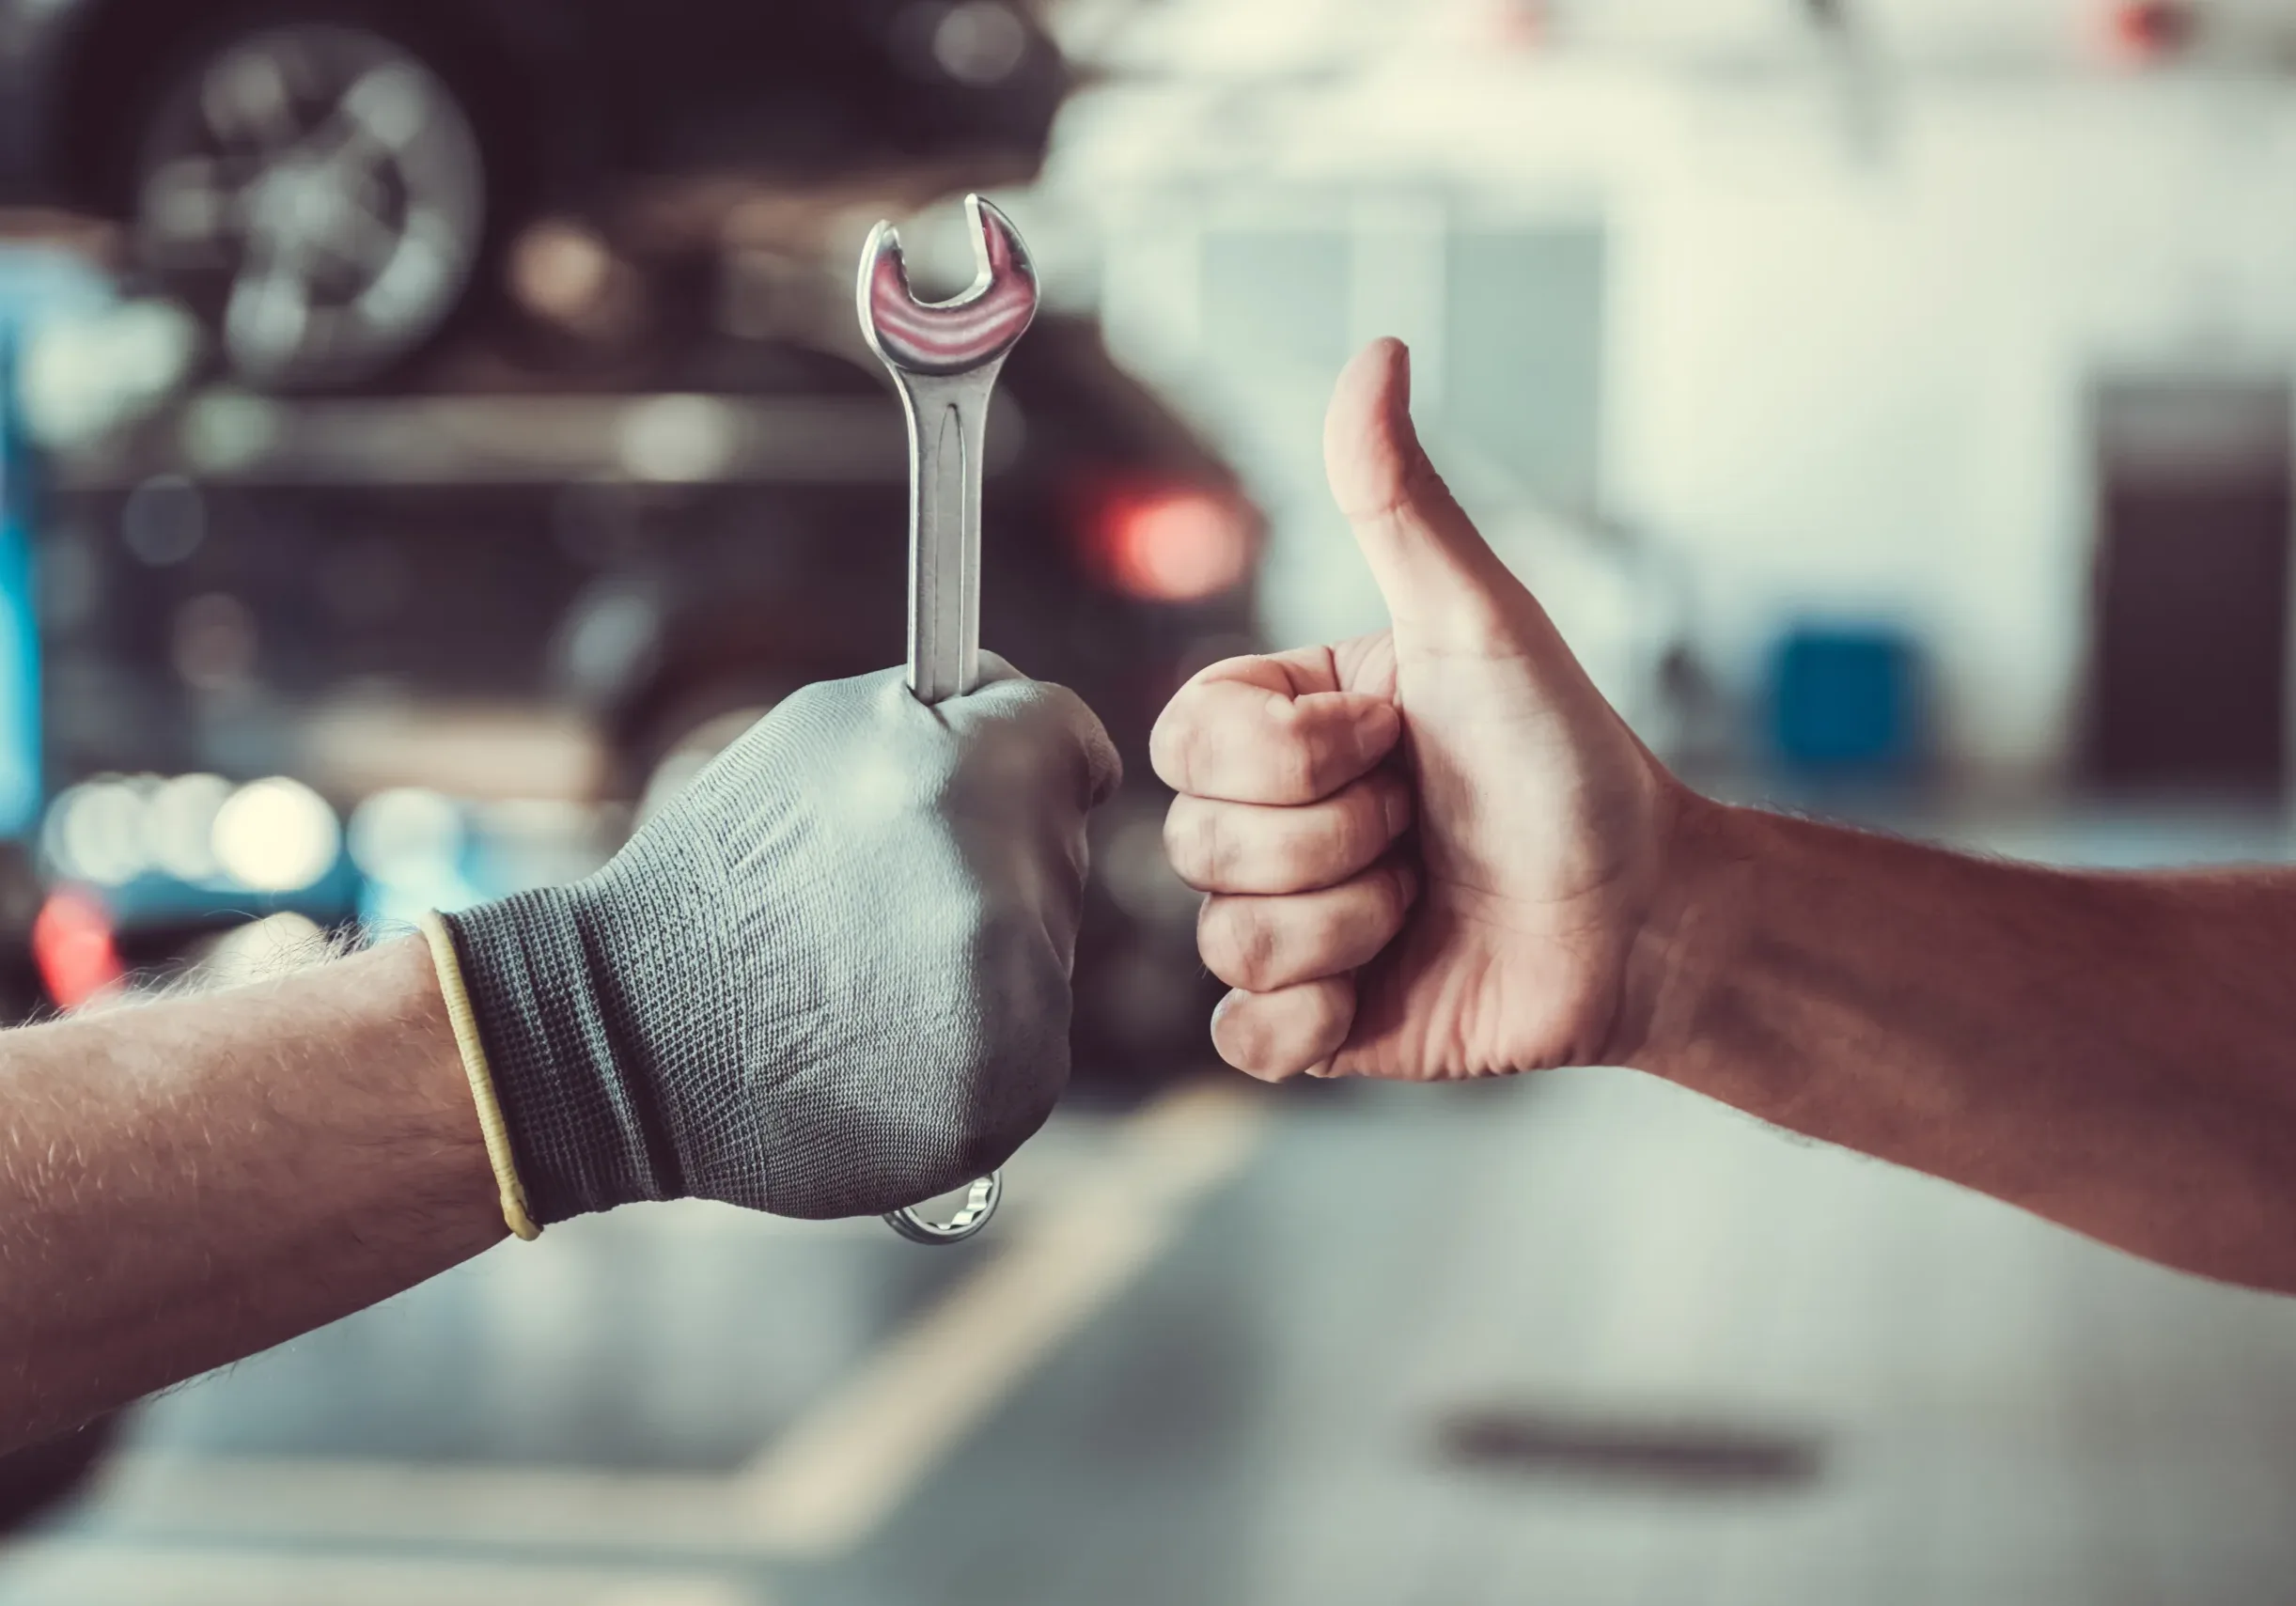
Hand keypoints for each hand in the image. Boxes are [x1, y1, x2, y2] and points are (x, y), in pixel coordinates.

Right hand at [444, 657, 1119, 1220]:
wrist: (632, 1037)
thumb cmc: (724, 872)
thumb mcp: (820, 734)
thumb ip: (950, 712)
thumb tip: (1044, 718)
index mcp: (966, 777)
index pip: (1074, 742)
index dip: (1028, 758)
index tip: (990, 785)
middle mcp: (1003, 892)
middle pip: (1061, 850)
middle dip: (993, 859)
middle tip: (877, 897)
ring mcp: (1013, 1008)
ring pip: (1049, 952)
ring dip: (987, 955)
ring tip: (869, 972)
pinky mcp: (1006, 1097)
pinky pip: (1030, 1044)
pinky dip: (976, 1043)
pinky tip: (884, 1040)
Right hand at [1151, 339, 1686, 1080]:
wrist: (1645, 913)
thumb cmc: (1569, 758)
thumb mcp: (1478, 621)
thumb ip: (1399, 502)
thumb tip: (1375, 353)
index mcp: (1285, 725)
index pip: (1186, 739)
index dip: (1290, 755)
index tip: (1393, 738)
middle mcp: (1272, 822)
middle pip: (1196, 843)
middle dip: (1336, 841)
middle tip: (1422, 824)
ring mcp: (1288, 924)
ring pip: (1226, 940)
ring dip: (1350, 923)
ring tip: (1425, 897)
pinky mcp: (1314, 1022)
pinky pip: (1242, 1036)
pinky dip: (1315, 1018)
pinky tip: (1383, 984)